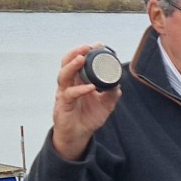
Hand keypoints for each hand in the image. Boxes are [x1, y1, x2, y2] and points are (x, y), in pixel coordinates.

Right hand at [50, 43, 122, 160]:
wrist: (79, 136)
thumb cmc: (88, 118)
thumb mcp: (105, 104)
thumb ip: (111, 93)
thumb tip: (118, 84)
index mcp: (78, 81)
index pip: (78, 62)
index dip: (86, 52)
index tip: (97, 45)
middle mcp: (69, 84)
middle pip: (67, 63)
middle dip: (76, 53)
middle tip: (86, 47)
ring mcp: (64, 94)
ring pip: (64, 75)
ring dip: (72, 65)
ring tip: (82, 58)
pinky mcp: (63, 105)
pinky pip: (70, 94)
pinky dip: (80, 89)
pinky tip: (90, 87)